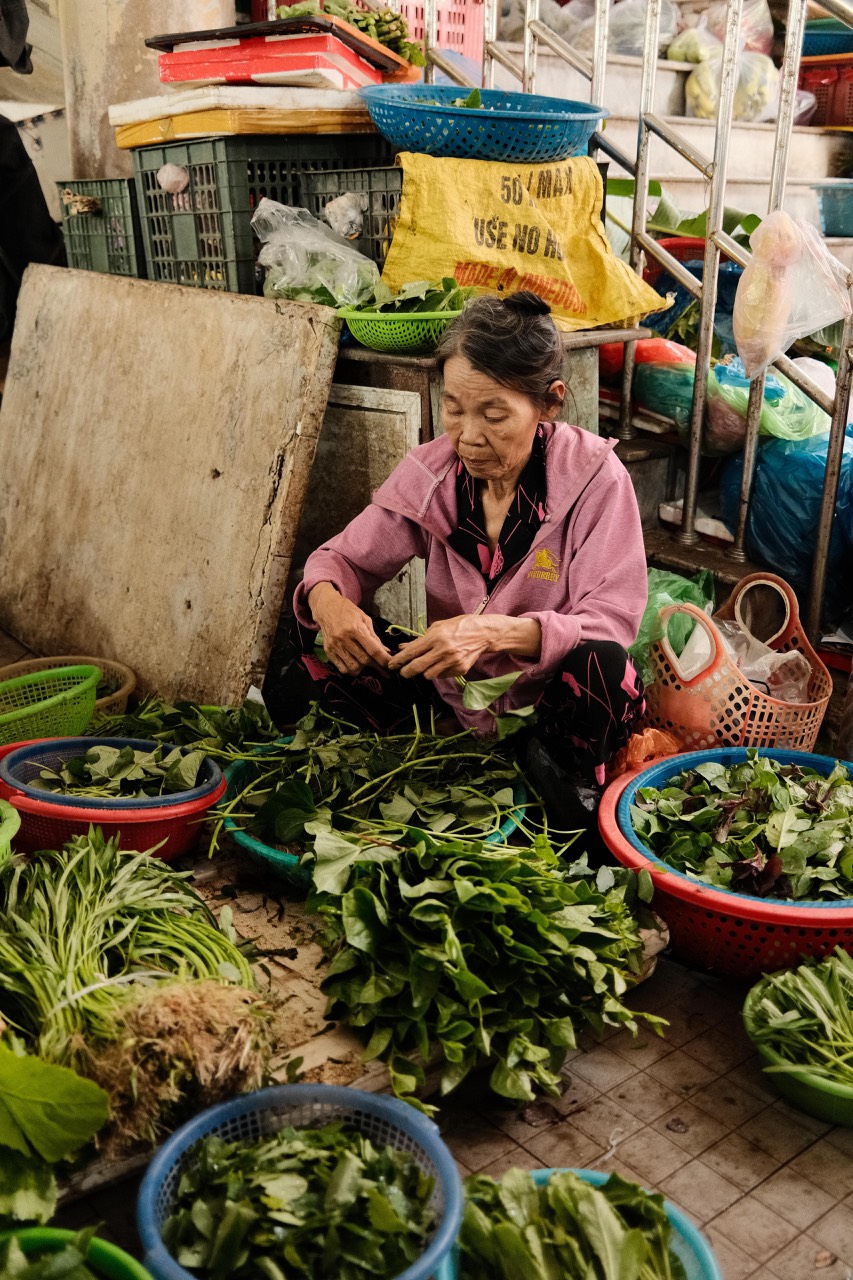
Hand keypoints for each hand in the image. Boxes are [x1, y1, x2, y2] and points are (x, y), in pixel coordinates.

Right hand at [307, 582, 390, 676]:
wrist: (326, 607)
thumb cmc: (348, 611)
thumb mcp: (364, 619)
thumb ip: (374, 637)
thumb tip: (385, 652)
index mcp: (355, 628)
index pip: (373, 649)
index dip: (383, 660)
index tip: (390, 665)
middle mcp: (344, 638)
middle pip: (364, 660)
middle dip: (375, 665)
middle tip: (380, 664)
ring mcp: (335, 646)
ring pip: (353, 667)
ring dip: (363, 668)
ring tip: (365, 662)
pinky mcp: (328, 651)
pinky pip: (342, 668)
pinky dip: (351, 670)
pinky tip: (354, 663)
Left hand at [387, 614, 541, 680]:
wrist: (483, 633)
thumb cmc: (459, 626)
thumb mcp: (437, 627)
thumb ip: (419, 639)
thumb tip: (402, 647)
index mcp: (436, 637)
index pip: (412, 652)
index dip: (398, 660)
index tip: (391, 665)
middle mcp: (444, 650)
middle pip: (417, 667)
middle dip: (406, 672)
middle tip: (402, 672)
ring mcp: (453, 661)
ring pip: (429, 675)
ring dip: (425, 671)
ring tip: (428, 664)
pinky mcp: (460, 669)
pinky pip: (442, 676)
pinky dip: (439, 671)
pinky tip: (443, 663)